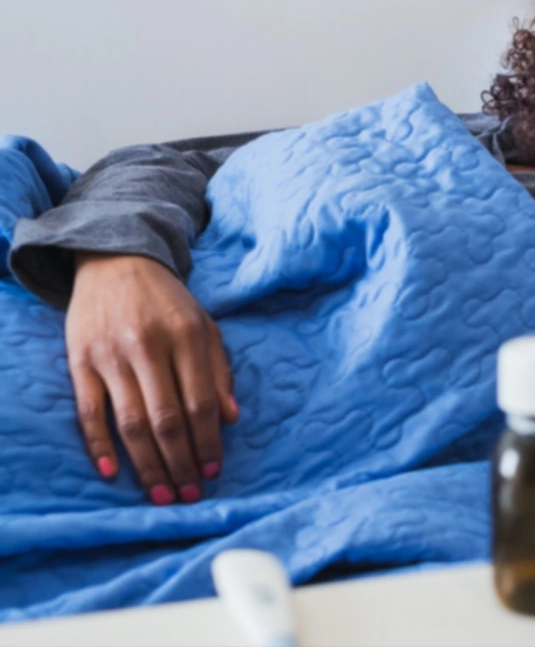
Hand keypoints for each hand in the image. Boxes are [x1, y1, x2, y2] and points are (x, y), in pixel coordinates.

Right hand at [67, 253, 237, 503]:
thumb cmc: (168, 302)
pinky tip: (111, 471)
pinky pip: (89, 411)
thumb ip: (220, 371)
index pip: (201, 404)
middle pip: (167, 420)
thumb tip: (232, 419)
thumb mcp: (205, 326)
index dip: (209, 442)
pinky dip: (98, 444)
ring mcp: (110, 355)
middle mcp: (148, 347)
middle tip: (189, 495)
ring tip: (161, 494)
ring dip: (146, 464)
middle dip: (181, 463)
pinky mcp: (79, 360)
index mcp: (187, 337)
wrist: (116, 261)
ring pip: (130, 423)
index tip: (214, 471)